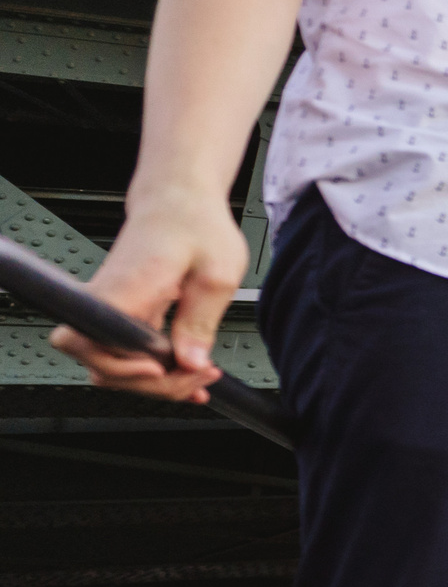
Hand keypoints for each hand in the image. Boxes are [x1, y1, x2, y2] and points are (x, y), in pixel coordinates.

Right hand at [47, 191, 246, 403]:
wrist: (179, 202)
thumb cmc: (196, 225)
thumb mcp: (217, 274)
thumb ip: (201, 321)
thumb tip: (191, 362)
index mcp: (124, 290)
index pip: (90, 345)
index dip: (122, 368)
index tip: (162, 370)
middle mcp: (105, 302)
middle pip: (105, 368)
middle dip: (155, 385)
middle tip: (201, 375)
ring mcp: (110, 311)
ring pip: (116, 367)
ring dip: (157, 382)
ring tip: (201, 374)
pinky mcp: (122, 316)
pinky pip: (128, 354)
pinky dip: (158, 370)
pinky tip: (189, 373)